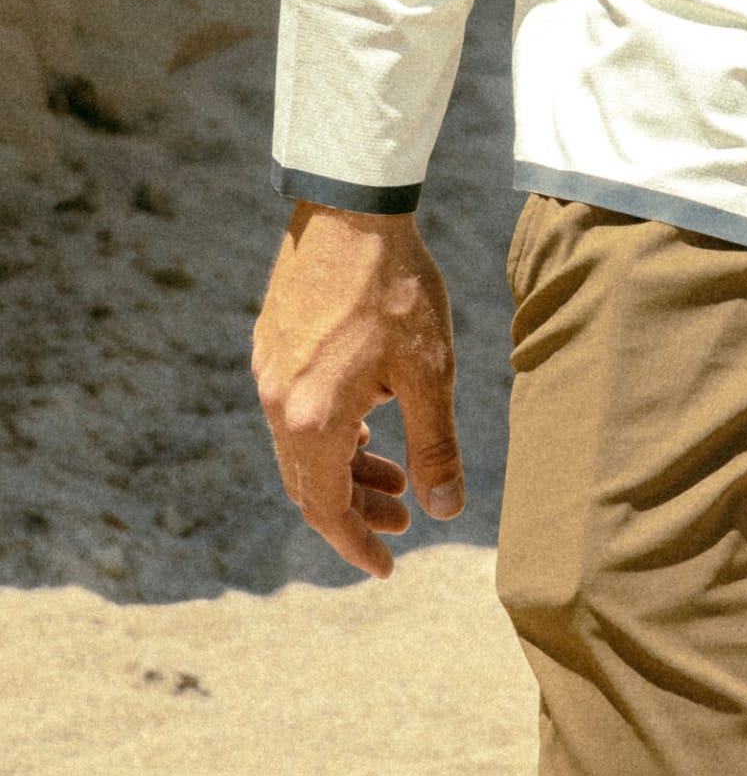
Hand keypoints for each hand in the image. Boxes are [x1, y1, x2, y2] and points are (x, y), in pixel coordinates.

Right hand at [252, 203, 463, 578]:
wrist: (351, 207)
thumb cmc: (396, 286)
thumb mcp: (429, 371)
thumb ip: (435, 446)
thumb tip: (446, 510)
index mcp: (313, 421)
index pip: (326, 509)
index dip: (356, 544)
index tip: (386, 568)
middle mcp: (279, 403)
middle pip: (310, 484)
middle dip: (357, 508)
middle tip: (404, 518)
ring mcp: (270, 372)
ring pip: (303, 447)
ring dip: (346, 469)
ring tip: (395, 472)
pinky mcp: (272, 344)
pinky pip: (296, 412)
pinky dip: (331, 433)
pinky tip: (368, 421)